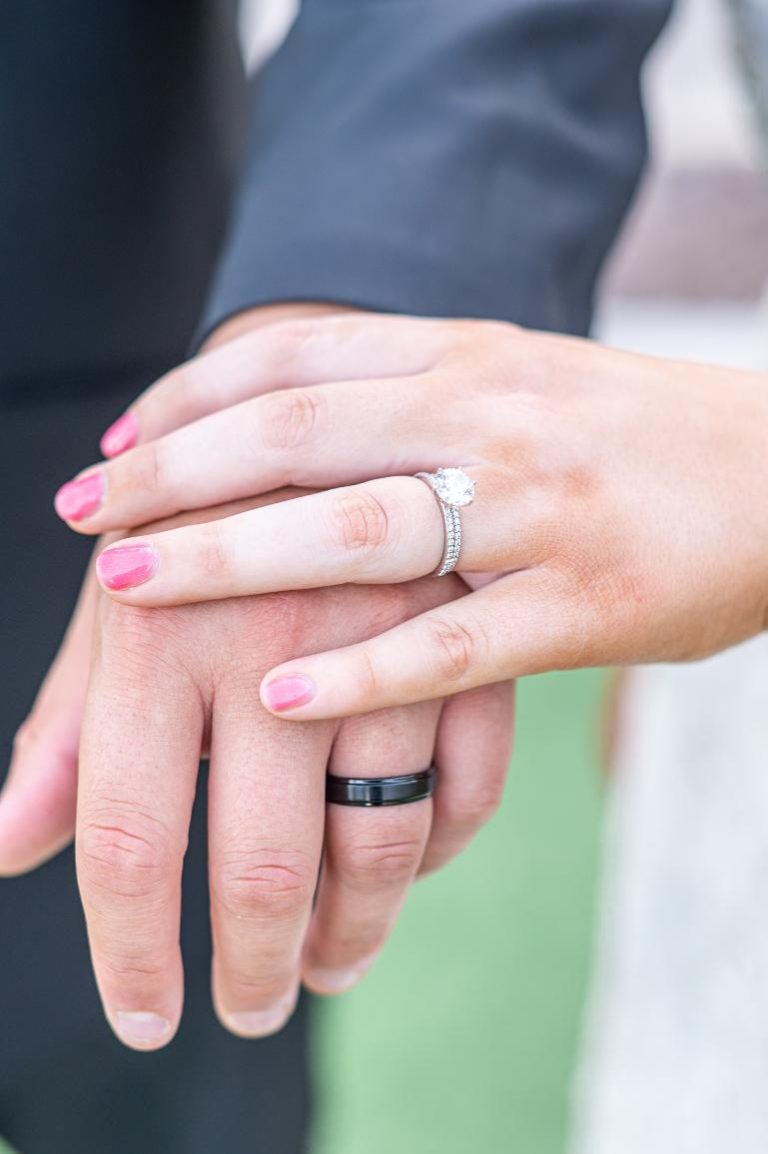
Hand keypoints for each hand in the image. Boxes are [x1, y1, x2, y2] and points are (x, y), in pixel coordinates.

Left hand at [2, 494, 513, 1048]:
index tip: (146, 1016)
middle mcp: (269, 633)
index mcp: (156, 630)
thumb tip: (8, 850)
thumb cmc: (198, 529)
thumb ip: (66, 736)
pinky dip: (440, 852)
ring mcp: (383, 632)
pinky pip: (469, 789)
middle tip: (250, 1007)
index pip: (126, 837)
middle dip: (254, 966)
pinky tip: (403, 871)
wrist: (321, 411)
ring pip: (380, 841)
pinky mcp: (469, 631)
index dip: (130, 952)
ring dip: (354, 930)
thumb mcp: (119, 614)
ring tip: (329, 965)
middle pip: (262, 862)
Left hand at [53, 313, 767, 719]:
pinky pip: (457, 641)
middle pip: (298, 432)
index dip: (186, 400)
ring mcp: (538, 508)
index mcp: (464, 355)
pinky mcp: (588, 600)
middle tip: (84, 516)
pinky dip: (363, 669)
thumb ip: (408, 392)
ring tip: (132, 586)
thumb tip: (279, 420)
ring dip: (233, 557)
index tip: (112, 448)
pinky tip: (282, 694)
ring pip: (361, 528)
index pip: (292, 360)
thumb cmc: (625, 436)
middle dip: (174, 475)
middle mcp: (489, 414)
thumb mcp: (515, 380)